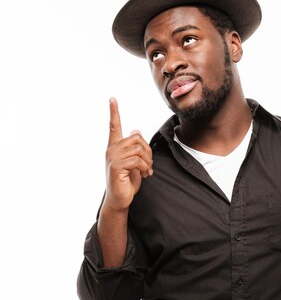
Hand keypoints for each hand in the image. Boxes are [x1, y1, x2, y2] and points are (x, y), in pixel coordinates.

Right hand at [103, 97, 152, 211]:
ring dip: (148, 161)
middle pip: (136, 137)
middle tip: (149, 165)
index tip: (112, 99)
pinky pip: (137, 160)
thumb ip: (135, 148)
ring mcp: (112, 157)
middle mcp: (111, 150)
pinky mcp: (116, 166)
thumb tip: (136, 131)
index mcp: (115, 147)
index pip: (114, 126)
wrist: (120, 200)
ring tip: (147, 171)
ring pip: (139, 149)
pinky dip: (145, 168)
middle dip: (148, 151)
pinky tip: (144, 175)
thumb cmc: (127, 182)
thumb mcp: (134, 162)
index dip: (114, 112)